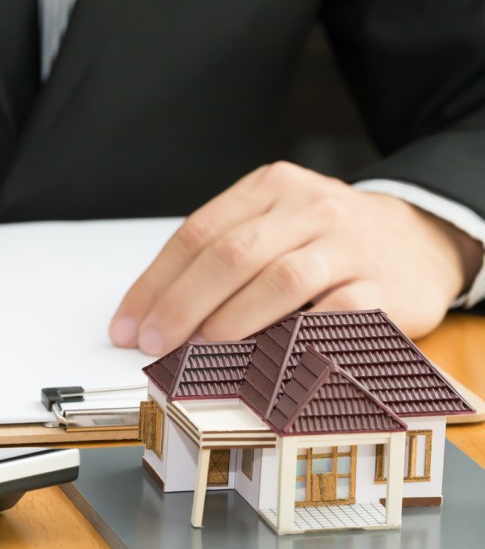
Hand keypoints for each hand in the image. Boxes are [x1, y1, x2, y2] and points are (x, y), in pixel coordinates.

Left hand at [109, 162, 482, 353]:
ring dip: (230, 322)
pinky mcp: (383, 286)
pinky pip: (332, 315)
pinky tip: (264, 361)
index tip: (128, 325)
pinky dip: (293, 339)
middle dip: (181, 305)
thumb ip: (221, 257)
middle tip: (153, 343)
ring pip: (278, 280)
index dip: (154, 284)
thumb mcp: (274, 226)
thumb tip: (156, 315)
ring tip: (199, 351)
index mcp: (270, 188)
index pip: (197, 234)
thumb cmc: (327, 242)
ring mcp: (348, 245)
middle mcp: (309, 207)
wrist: (419, 240)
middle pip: (230, 255)